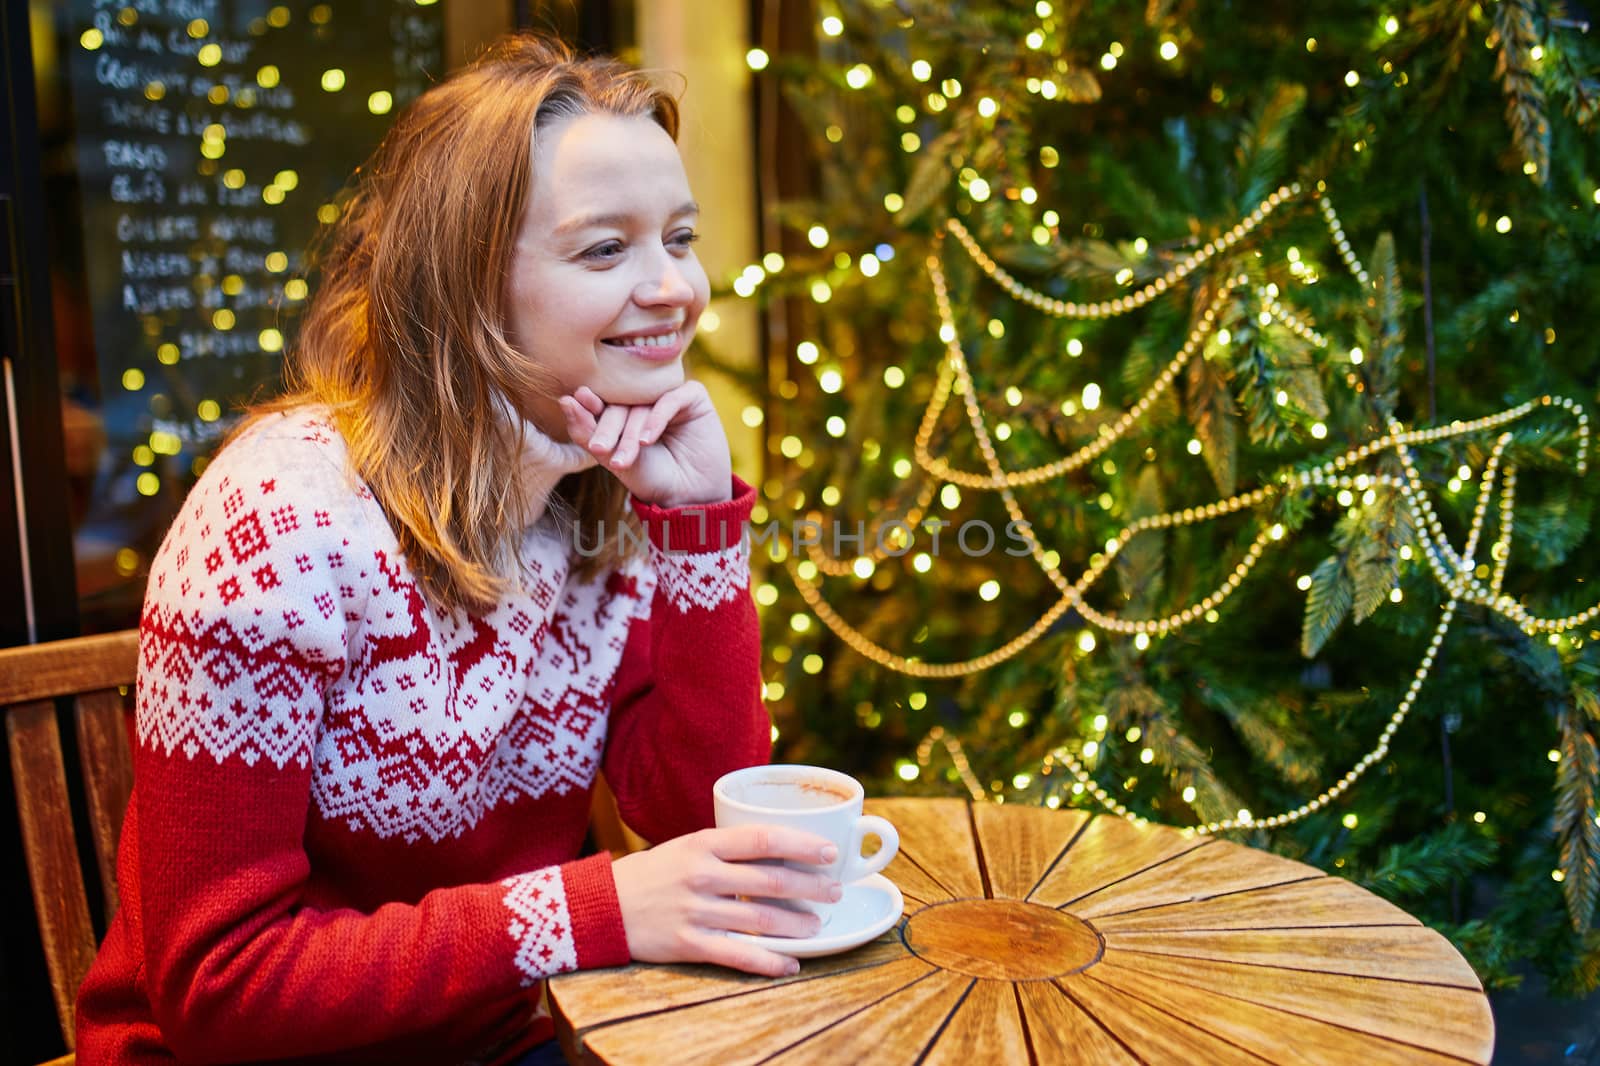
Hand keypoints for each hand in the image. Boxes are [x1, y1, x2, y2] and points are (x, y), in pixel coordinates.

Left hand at [558, 382, 731, 508]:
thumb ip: (587, 431)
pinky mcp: (693, 397)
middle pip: (620, 403)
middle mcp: (646, 399)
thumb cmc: (651, 479)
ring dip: (632, 432)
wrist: (689, 497)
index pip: (604, 400)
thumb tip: (565, 398)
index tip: (573, 403)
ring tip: (625, 458)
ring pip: (643, 402)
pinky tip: (648, 440)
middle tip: (600, 449)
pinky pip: (671, 398)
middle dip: (609, 428)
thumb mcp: (612, 458)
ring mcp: (669, 396)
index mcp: (625, 410)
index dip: (588, 404)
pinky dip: (657, 418)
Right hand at [611, 825, 842, 976]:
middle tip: (835, 891)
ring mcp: (696, 911)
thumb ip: (726, 847)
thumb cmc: (651, 873)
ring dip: (797, 925)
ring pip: (761, 919)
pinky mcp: (689, 944)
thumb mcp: (686, 845)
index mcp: (703, 843)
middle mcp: (702, 875)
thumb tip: (778, 848)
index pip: (763, 839)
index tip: (830, 852)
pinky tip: (790, 964)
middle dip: (811, 887)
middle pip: (770, 881)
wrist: (602, 905)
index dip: (802, 846)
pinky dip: (769, 961)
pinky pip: (739, 955)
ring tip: (817, 926)